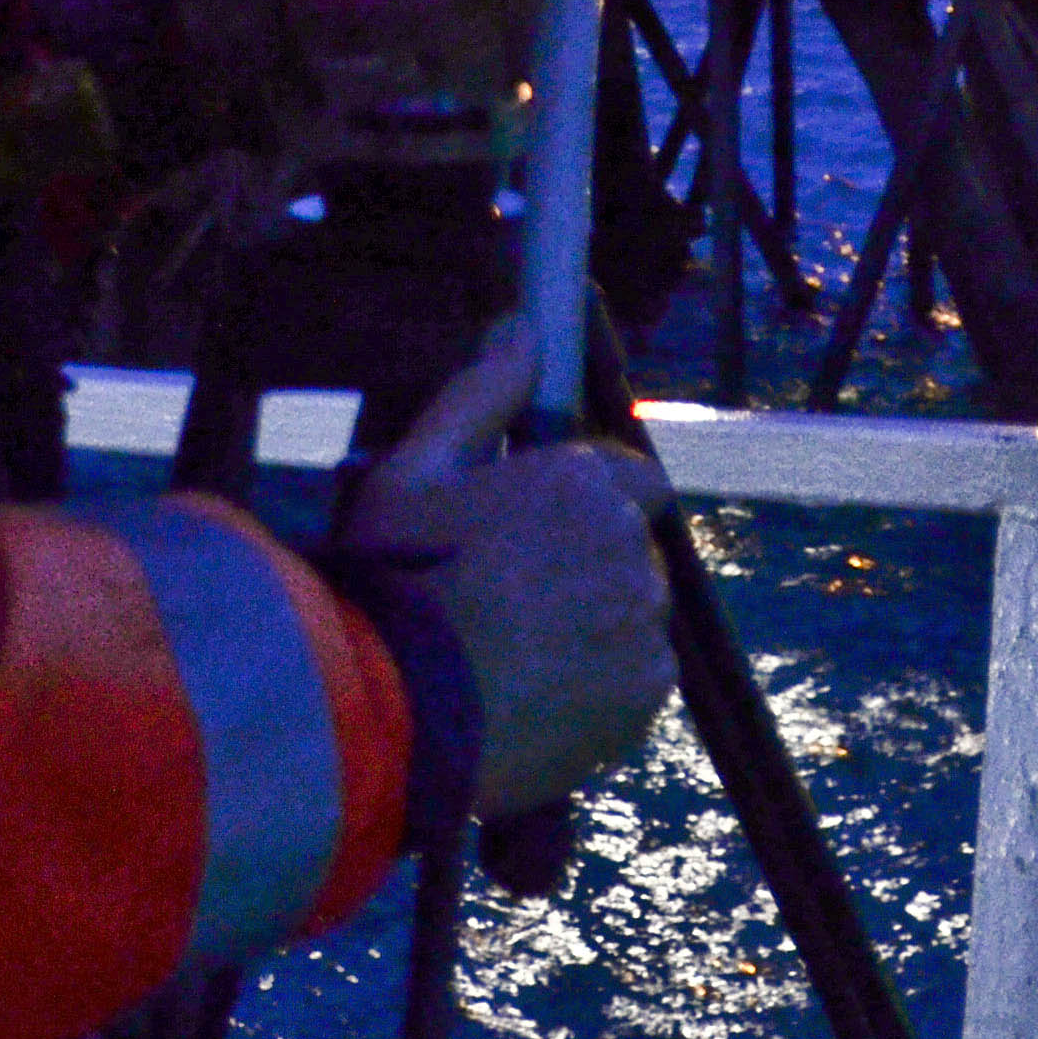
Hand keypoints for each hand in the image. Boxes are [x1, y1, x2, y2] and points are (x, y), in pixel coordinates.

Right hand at [340, 325, 677, 819]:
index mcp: (580, 483)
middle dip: (587, 569)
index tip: (540, 536)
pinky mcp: (644, 698)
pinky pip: (634, 685)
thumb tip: (522, 325)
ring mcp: (640, 626)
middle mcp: (626, 547)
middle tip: (511, 605)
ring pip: (632, 619)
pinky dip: (600, 691)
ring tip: (517, 661)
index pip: (632, 481)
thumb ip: (479, 394)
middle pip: (629, 553)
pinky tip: (536, 699)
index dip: (586, 507)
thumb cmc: (393, 580)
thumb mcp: (413, 470)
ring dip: (594, 631)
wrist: (395, 712)